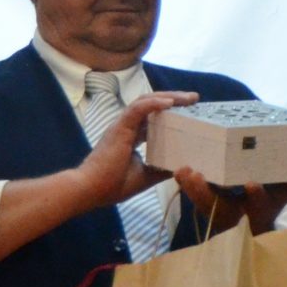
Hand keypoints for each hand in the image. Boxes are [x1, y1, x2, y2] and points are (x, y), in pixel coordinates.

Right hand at [79, 90, 191, 208]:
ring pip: (147, 101)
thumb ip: (161, 169)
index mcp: (132, 136)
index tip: (191, 110)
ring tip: (189, 98)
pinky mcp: (120, 127)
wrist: (91, 190)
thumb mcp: (145, 176)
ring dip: (169, 97)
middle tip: (195, 99)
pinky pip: (138, 108)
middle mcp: (128, 126)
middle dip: (175, 99)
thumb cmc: (113, 185)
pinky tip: (170, 102)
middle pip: (153, 105)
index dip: (171, 112)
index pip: (154, 117)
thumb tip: (181, 166)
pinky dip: (154, 103)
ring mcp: (123, 124)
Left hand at [172, 167, 286, 236]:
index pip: (258, 206)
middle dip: (206, 193)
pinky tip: (175, 168)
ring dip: (190, 188)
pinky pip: (194, 197)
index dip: (256, 197)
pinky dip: (185, 185)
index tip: (253, 185)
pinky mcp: (205, 205)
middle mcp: (236, 215)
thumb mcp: (285, 196)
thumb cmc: (270, 205)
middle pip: (219, 207)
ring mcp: (218, 212)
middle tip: (196, 175)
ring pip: (202, 203)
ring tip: (181, 170)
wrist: (253, 227)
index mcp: (258, 212)